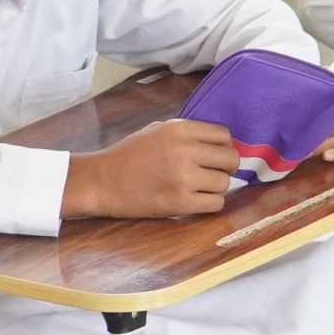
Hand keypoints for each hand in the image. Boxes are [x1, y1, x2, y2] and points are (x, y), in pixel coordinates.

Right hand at [63, 117, 240, 218]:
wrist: (102, 181)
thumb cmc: (128, 155)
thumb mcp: (157, 130)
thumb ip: (187, 133)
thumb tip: (219, 142)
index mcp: (179, 129)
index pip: (224, 135)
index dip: (223, 146)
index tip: (214, 155)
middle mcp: (185, 150)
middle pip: (231, 158)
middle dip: (226, 167)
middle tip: (213, 173)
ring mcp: (184, 178)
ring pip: (225, 183)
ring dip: (216, 187)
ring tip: (199, 188)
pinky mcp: (181, 203)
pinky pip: (216, 204)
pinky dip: (210, 203)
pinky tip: (196, 200)